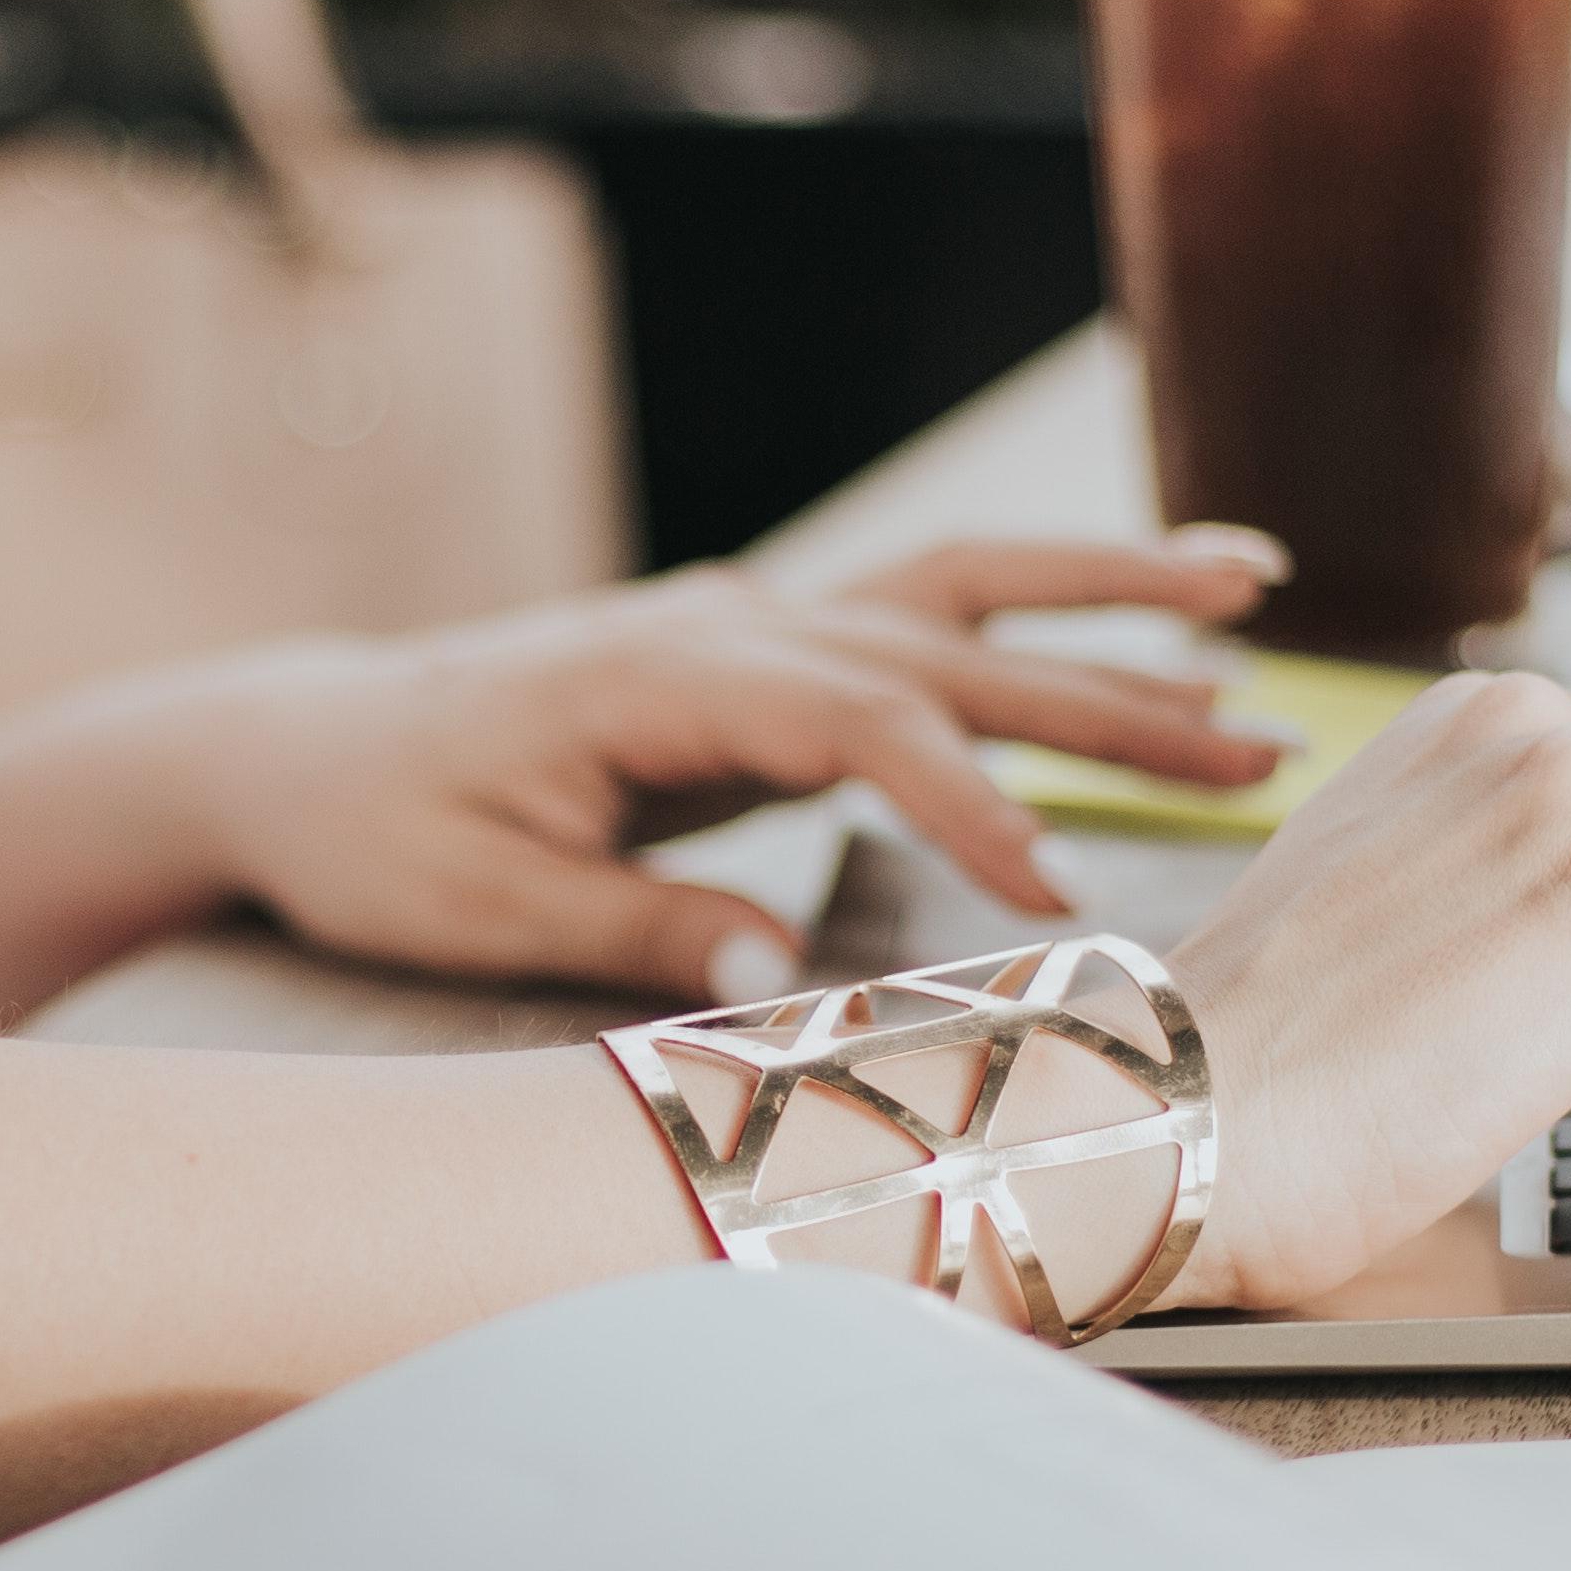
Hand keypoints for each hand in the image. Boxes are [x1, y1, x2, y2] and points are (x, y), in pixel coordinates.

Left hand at [154, 537, 1305, 999]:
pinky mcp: (771, 654)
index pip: (856, 722)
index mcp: (660, 673)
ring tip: (1254, 595)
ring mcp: (756, 623)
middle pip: (949, 641)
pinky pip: (931, 620)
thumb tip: (782, 979)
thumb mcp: (485, 907)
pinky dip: (1047, 614)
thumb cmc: (382, 835)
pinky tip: (1152, 621)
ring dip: (1110, 596)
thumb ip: (637, 932)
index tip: (1050, 893)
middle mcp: (729, 622)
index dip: (963, 801)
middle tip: (1259, 749)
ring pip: (962, 591)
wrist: (312, 750)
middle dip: (1108, 693)